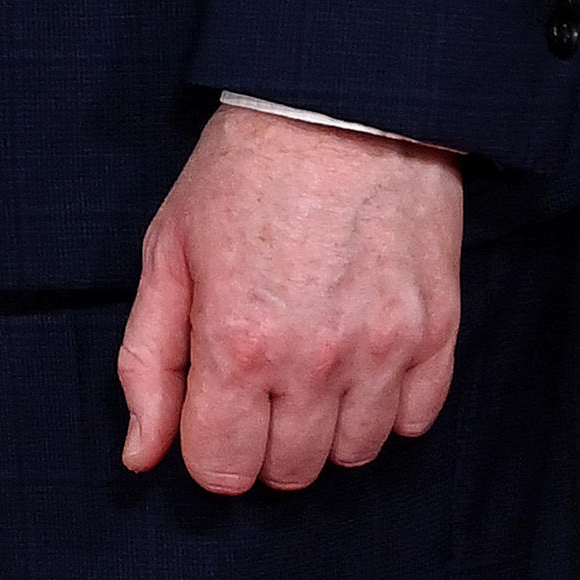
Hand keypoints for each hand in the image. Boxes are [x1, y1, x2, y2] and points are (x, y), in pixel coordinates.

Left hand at [116, 102, 462, 494]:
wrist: (337, 107)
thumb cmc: (243, 173)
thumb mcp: (168, 254)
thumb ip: (148, 363)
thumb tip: (142, 454)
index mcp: (238, 344)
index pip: (222, 469)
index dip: (208, 449)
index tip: (212, 413)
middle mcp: (315, 361)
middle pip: (288, 472)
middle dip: (262, 441)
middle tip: (257, 383)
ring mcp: (384, 349)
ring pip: (354, 455)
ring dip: (325, 428)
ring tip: (308, 366)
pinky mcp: (436, 332)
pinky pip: (415, 421)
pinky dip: (386, 407)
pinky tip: (359, 360)